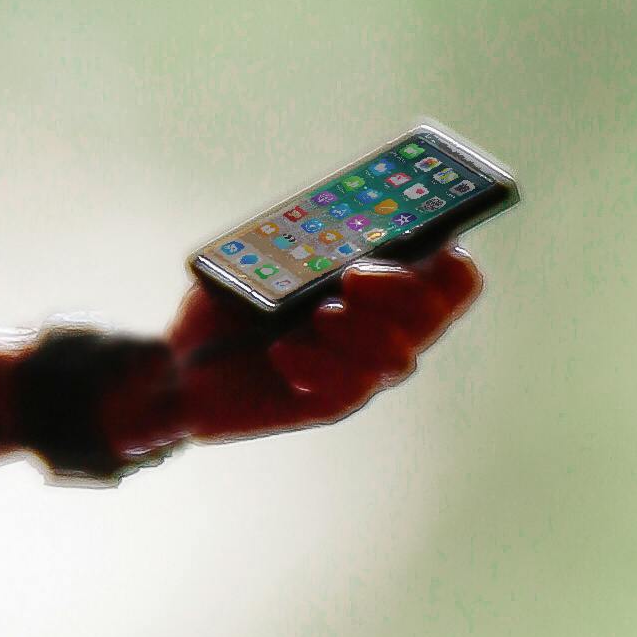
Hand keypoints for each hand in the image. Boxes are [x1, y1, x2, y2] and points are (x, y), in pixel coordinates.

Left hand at [101, 247, 482, 463]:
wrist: (185, 361)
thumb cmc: (236, 296)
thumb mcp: (266, 254)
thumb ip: (308, 240)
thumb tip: (342, 236)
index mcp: (387, 274)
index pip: (451, 270)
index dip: (451, 255)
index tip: (431, 236)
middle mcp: (388, 322)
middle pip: (437, 311)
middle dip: (403, 290)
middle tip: (354, 276)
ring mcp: (365, 365)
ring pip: (401, 357)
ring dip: (364, 332)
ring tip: (320, 315)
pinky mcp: (336, 400)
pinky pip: (349, 388)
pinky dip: (316, 365)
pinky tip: (282, 351)